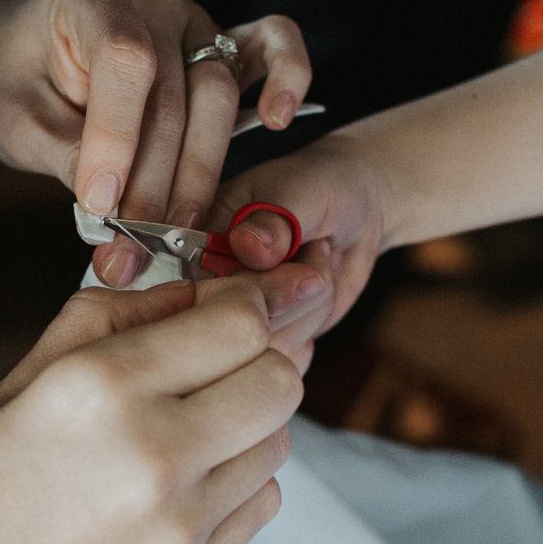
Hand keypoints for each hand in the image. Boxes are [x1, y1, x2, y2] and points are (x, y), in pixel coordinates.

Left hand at [0, 0, 311, 221]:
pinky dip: (286, 74)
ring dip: (198, 171)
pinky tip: (276, 117)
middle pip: (175, 91)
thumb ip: (72, 160)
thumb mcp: (19, 125)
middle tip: (133, 249)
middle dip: (155, 181)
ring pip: (216, 93)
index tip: (100, 206)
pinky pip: (269, 44)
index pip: (124, 59)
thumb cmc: (9, 86)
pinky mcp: (217, 42)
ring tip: (174, 233)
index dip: (118, 138)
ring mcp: (189, 15)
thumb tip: (118, 216)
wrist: (9, 62)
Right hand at [0, 268, 316, 543]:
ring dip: (251, 420)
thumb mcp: (6, 395)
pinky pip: (261, 502)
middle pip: (280, 377)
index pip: (238, 321)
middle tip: (219, 359)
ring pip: (279, 440)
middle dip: (261, 357)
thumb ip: (100, 326)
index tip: (239, 301)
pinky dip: (241, 480)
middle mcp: (151, 450)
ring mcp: (179, 522)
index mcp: (94, 388)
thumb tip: (179, 290)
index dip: (250, 301)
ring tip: (191, 424)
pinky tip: (187, 481)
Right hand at [199, 136, 392, 361]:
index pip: (196, 286)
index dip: (250, 281)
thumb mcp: (298, 192)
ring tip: (318, 259)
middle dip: (290, 289)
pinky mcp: (260, 343)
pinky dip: (315, 319)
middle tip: (318, 247)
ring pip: (262, 345)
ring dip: (309, 303)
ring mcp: (229, 320)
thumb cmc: (317, 188)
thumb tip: (247, 246)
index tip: (296, 249)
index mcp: (188, 241)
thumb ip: (273, 220)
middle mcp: (199, 286)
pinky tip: (318, 290)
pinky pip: (285, 355)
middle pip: (230, 325)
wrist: (354, 211)